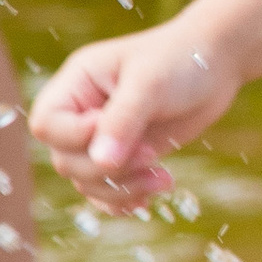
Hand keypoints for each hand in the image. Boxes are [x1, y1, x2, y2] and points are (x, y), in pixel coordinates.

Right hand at [31, 18, 230, 207]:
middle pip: (65, 160)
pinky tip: (152, 195)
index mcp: (76, 84)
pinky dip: (125, 200)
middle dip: (108, 168)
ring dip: (123, 188)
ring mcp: (102, 138)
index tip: (117, 126)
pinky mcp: (124, 156)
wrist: (214, 65)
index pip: (47, 124)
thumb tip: (103, 161)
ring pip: (87, 182)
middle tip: (150, 153)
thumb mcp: (150, 84)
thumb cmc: (180, 61)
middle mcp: (81, 113)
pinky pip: (107, 192)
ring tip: (164, 179)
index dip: (76, 137)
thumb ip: (124, 120)